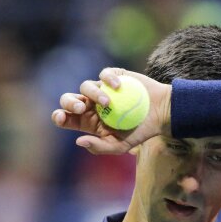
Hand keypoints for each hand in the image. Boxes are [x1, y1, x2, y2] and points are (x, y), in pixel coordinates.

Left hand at [51, 68, 170, 153]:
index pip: (66, 117)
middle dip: (69, 102)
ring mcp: (103, 89)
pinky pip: (104, 74)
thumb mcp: (121, 145)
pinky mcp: (115, 77)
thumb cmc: (141, 132)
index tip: (62, 117)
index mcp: (88, 121)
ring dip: (93, 93)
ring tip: (108, 102)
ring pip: (86, 86)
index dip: (59, 116)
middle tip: (81, 108)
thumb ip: (100, 147)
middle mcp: (92, 105)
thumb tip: (79, 141)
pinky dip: (108, 78)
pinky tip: (117, 86)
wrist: (161, 113)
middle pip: (69, 99)